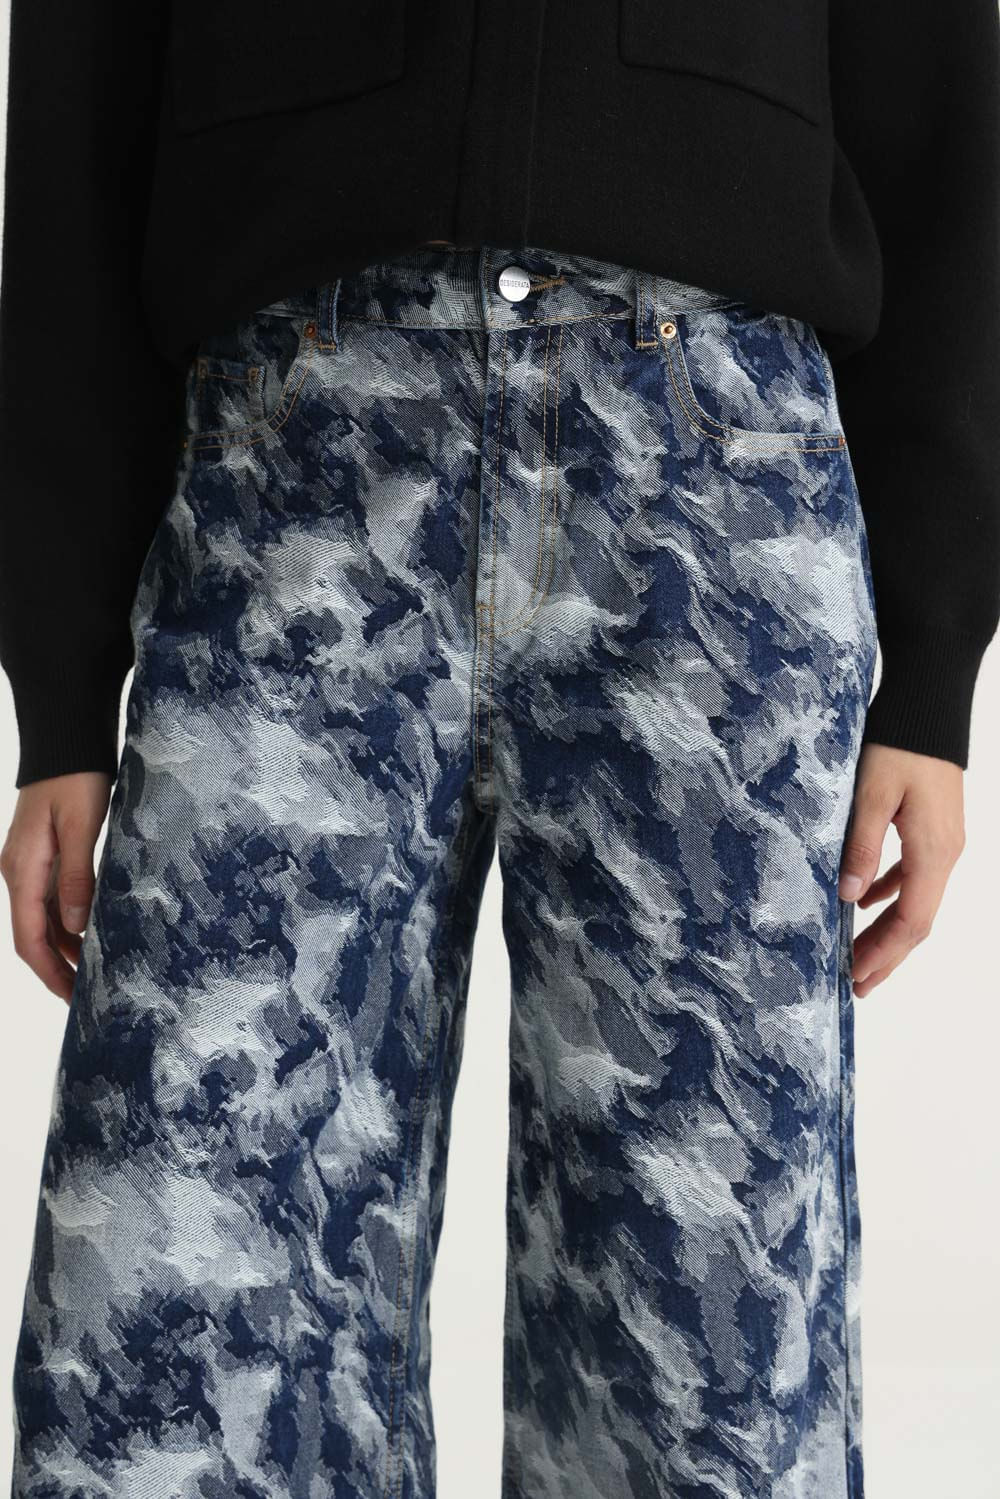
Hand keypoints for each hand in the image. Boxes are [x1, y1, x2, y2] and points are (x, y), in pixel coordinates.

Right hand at [1, 772, 111, 1002]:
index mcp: (23, 871)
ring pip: (44, 920)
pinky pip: (53, 900)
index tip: (71, 999)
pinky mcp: (46, 856)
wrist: (65, 742)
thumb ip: (78, 875)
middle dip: (58, 969)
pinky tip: (94, 933)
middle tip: (88, 996)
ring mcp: (32, 865)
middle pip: (34, 936)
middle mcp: (21, 873)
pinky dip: (71, 922)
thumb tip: (77, 924)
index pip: (28, 938)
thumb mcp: (81, 826)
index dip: (49, 973)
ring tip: (96, 972)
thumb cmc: (75, 778)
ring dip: (66, 948)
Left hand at [839, 743, 964, 996]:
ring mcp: (943, 842)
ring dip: (889, 929)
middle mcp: (946, 854)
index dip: (885, 953)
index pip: (912, 920)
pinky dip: (892, 894)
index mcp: (934, 851)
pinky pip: (915, 875)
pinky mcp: (934, 828)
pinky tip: (867, 901)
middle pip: (918, 920)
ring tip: (859, 955)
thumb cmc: (899, 744)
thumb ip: (861, 846)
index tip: (855, 977)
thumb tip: (849, 897)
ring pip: (918, 900)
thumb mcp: (872, 794)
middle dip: (888, 955)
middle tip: (856, 985)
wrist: (929, 705)